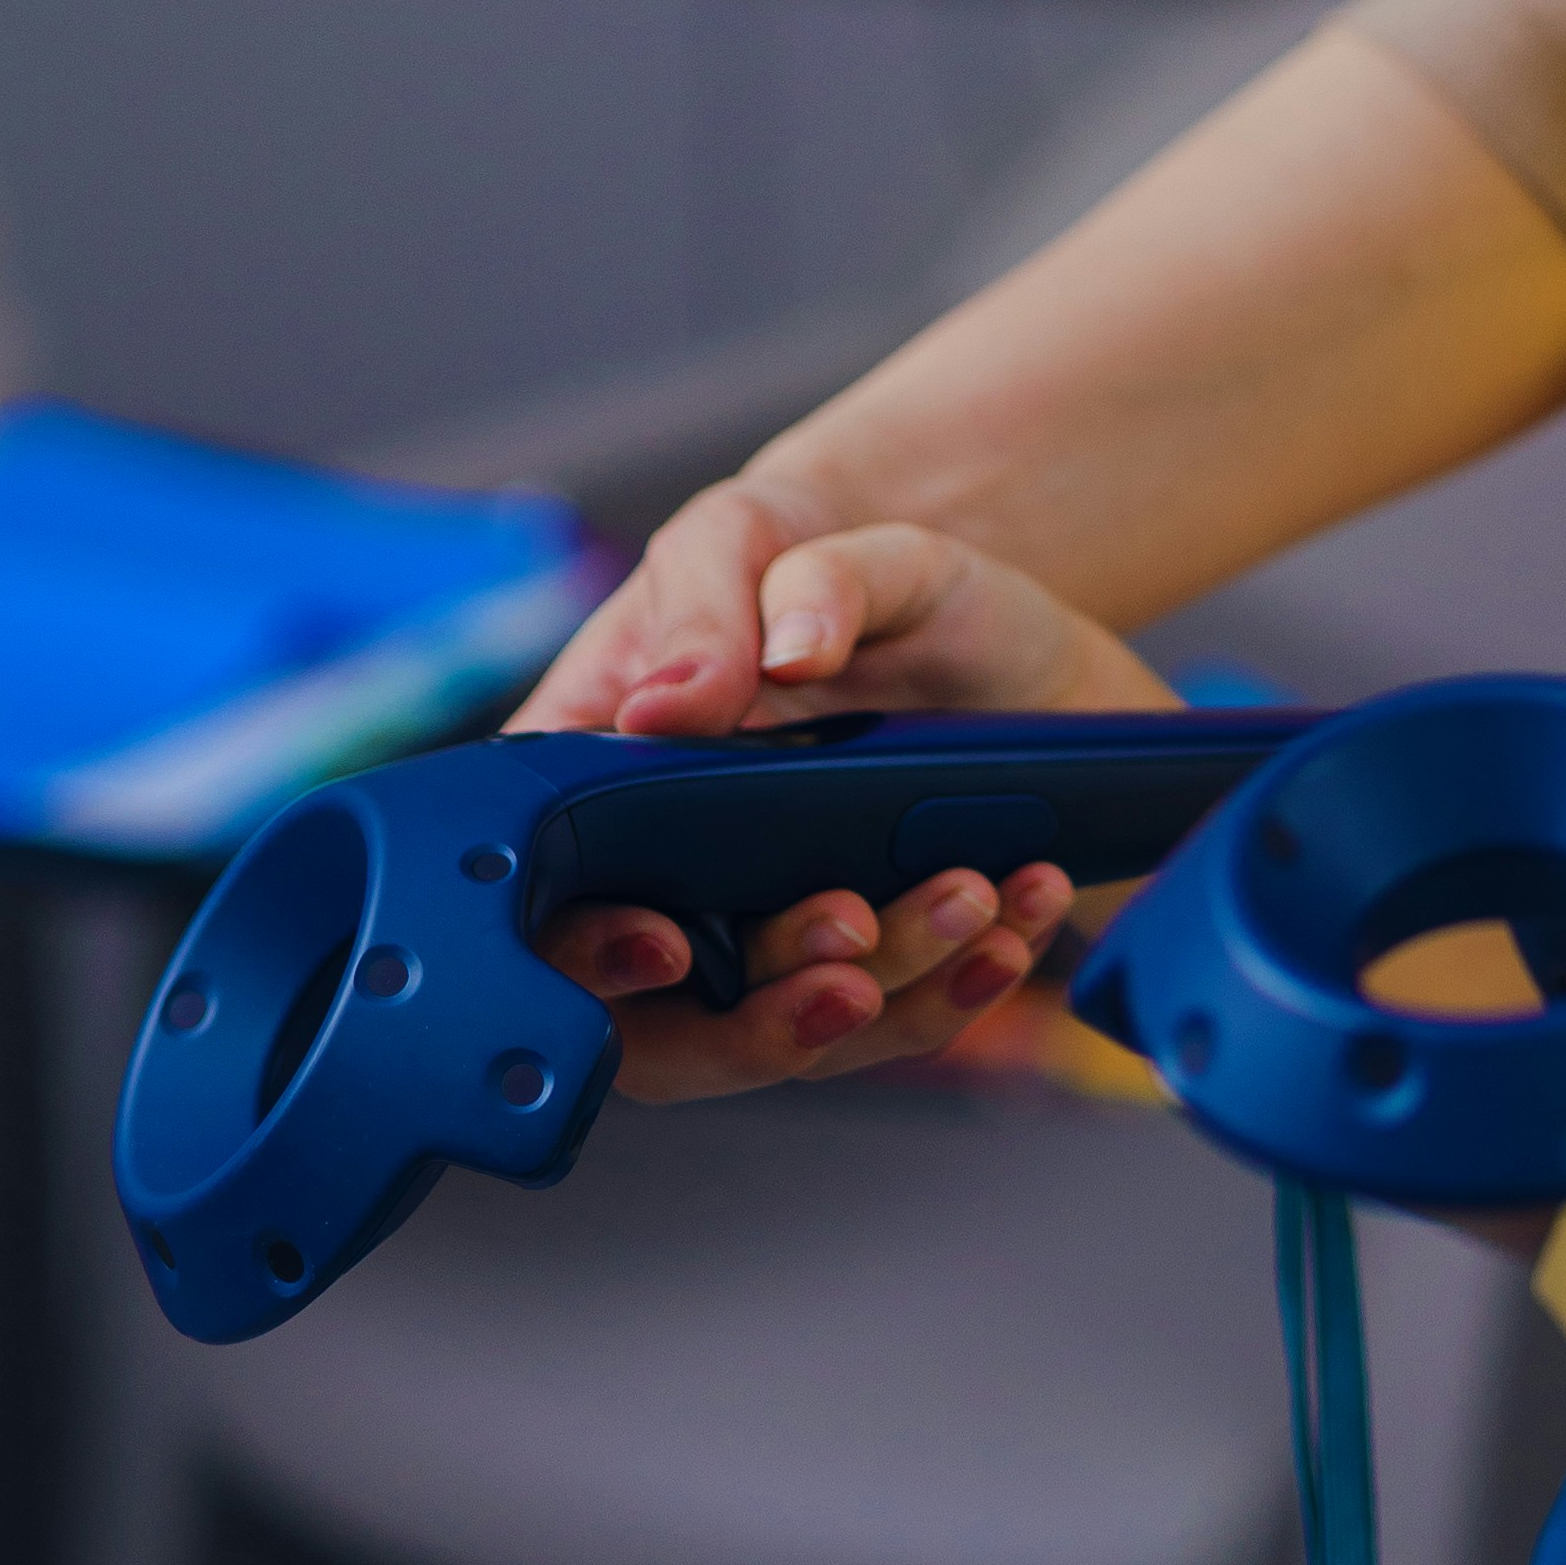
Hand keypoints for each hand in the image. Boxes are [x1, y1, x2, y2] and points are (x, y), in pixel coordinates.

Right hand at [516, 481, 1174, 1105]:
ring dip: (890, 983)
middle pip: (667, 1023)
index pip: (545, 908)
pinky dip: (963, 982)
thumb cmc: (820, 559)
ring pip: (796, 1027)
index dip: (588, 952)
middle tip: (851, 946)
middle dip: (759, 1016)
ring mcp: (764, 929)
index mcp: (591, 780)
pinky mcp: (863, 955)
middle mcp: (664, 878)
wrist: (971, 613)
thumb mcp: (763, 538)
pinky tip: (1020, 917)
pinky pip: (898, 1010)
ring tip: (973, 898)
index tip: (668, 944)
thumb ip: (718, 601)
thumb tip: (681, 699)